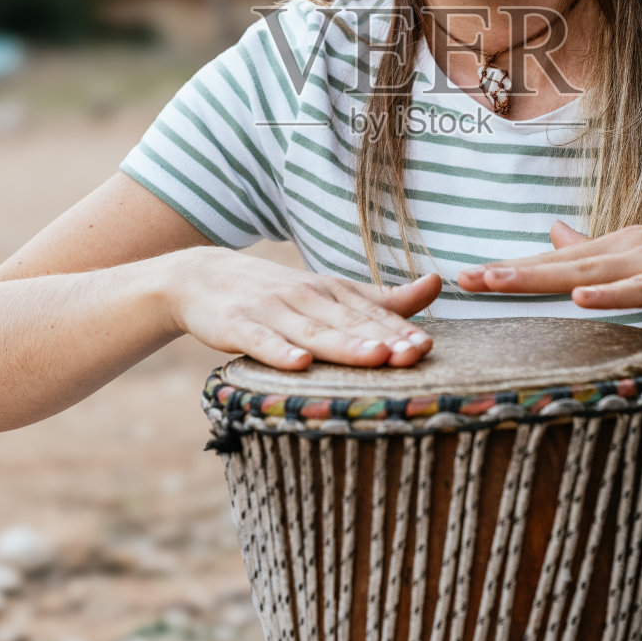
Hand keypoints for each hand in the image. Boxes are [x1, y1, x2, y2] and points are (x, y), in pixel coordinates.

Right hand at [168, 248, 440, 370]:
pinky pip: (261, 341)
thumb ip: (382, 298)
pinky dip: (279, 352)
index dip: (399, 330)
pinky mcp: (238, 326)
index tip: (426, 347)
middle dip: (383, 339)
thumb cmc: (277, 294)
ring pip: (313, 332)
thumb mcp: (329, 291)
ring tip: (375, 357)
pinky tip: (299, 364)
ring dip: (345, 345)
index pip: (371, 314)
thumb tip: (438, 284)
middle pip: (349, 323)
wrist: (203, 276)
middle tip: (413, 355)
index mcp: (332, 292)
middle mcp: (306, 298)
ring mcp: (271, 311)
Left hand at [455, 211, 641, 309]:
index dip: (513, 269)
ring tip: (501, 281)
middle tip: (464, 278)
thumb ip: (601, 248)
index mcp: (617, 248)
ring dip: (544, 276)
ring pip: (590, 272)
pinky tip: (580, 298)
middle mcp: (627, 248)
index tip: (468, 276)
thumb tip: (554, 232)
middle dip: (512, 272)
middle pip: (560, 264)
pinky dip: (611, 294)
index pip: (556, 261)